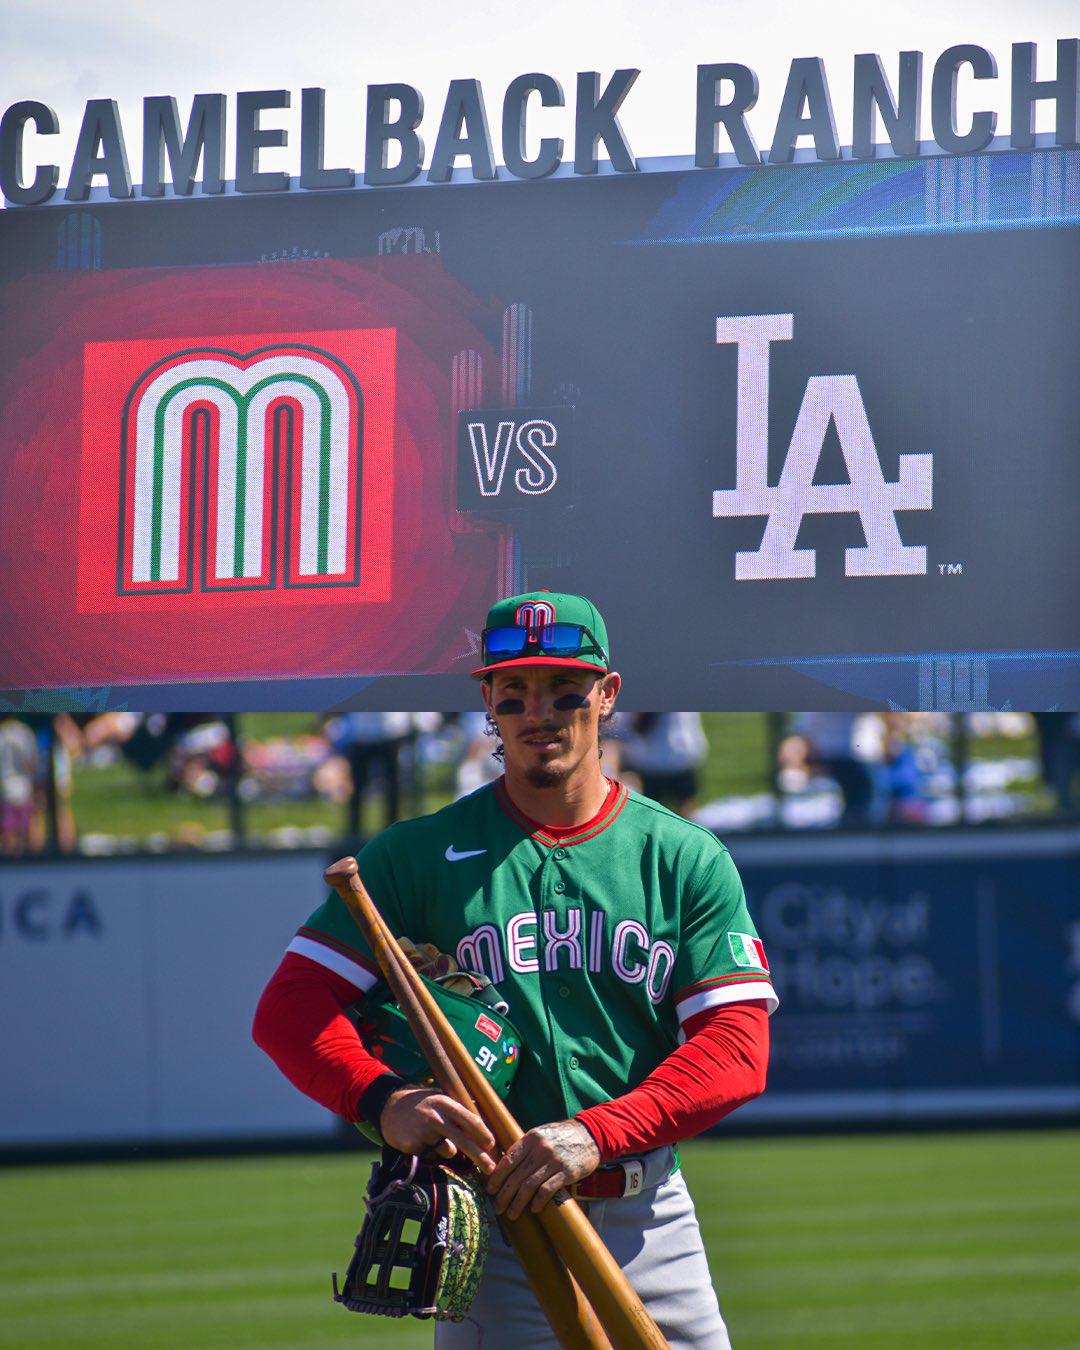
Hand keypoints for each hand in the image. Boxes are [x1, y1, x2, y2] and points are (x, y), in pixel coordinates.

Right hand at [380, 1086, 495, 1169]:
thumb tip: (484, 1119)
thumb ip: (459, 1109)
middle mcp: (435, 1117)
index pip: (469, 1119)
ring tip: (433, 1136)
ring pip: (447, 1151)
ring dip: (446, 1150)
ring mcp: (423, 1133)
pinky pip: (431, 1157)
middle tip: (491, 1168)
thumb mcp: (440, 1099)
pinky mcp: (413, 1146)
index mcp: (445, 1103)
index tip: (492, 1144)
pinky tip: (420, 1141)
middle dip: (479, 1156)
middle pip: (463, 1141)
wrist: (389, 1107)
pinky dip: (430, 1153)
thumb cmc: (422, 1104)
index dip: (482, 1133)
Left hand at [484, 1119, 599, 1219]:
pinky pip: (547, 1189)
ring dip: (518, 1203)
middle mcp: (540, 1149)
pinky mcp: (567, 1172)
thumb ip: (525, 1148)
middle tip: (497, 1208)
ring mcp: (554, 1160)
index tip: (490, 1189)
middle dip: (504, 1194)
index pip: (508, 1159)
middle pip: (516, 1176)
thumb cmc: (561, 1137)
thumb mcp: (541, 1134)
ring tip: (511, 1214)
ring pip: (529, 1185)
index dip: (497, 1176)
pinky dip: (538, 1201)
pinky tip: (533, 1209)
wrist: (590, 1134)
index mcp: (531, 1138)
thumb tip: (503, 1165)